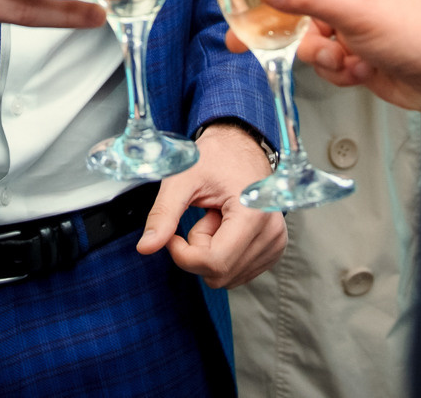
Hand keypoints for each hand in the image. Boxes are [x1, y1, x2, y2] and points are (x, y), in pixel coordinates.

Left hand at [138, 123, 285, 287]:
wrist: (240, 145)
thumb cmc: (214, 156)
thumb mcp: (182, 180)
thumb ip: (163, 215)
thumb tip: (145, 247)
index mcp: (253, 215)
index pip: (214, 263)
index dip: (184, 254)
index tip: (173, 234)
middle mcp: (271, 233)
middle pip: (219, 273)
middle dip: (198, 251)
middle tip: (202, 217)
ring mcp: (275, 243)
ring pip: (227, 275)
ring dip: (211, 252)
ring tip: (216, 217)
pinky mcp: (273, 249)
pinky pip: (237, 271)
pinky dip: (224, 253)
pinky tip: (226, 226)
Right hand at [224, 0, 420, 112]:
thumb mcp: (356, 10)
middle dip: (277, 18)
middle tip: (243, 31)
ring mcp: (353, 13)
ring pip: (305, 29)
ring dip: (317, 49)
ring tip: (339, 55)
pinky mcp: (355, 44)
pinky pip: (322, 53)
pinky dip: (335, 65)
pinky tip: (359, 68)